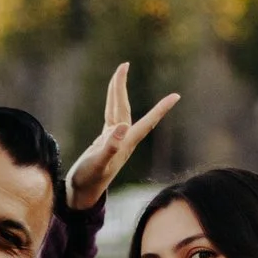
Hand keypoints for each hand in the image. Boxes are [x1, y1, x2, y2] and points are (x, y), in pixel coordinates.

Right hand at [67, 63, 178, 213]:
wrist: (81, 193)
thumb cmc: (88, 180)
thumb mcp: (97, 163)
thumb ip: (110, 146)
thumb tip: (121, 127)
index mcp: (125, 143)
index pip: (147, 122)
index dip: (161, 109)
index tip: (176, 96)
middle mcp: (122, 139)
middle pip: (124, 107)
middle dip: (122, 86)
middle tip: (124, 64)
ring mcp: (114, 140)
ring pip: (116, 110)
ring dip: (116, 92)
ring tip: (117, 74)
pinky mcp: (104, 142)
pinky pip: (110, 117)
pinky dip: (110, 105)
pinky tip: (112, 103)